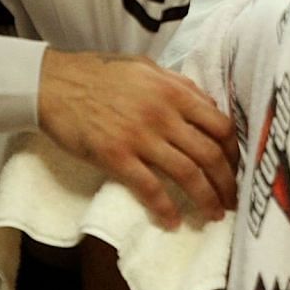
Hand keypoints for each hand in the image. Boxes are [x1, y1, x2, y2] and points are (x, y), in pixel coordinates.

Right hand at [37, 50, 239, 229]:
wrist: (54, 83)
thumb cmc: (100, 73)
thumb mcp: (147, 68)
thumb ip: (179, 85)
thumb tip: (208, 105)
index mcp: (174, 91)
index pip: (220, 125)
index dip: (233, 151)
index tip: (235, 166)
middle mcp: (164, 114)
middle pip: (209, 154)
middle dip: (226, 182)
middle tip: (232, 200)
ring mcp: (140, 137)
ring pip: (187, 174)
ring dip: (205, 199)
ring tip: (212, 215)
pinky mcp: (116, 157)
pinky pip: (149, 188)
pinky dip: (165, 208)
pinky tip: (173, 221)